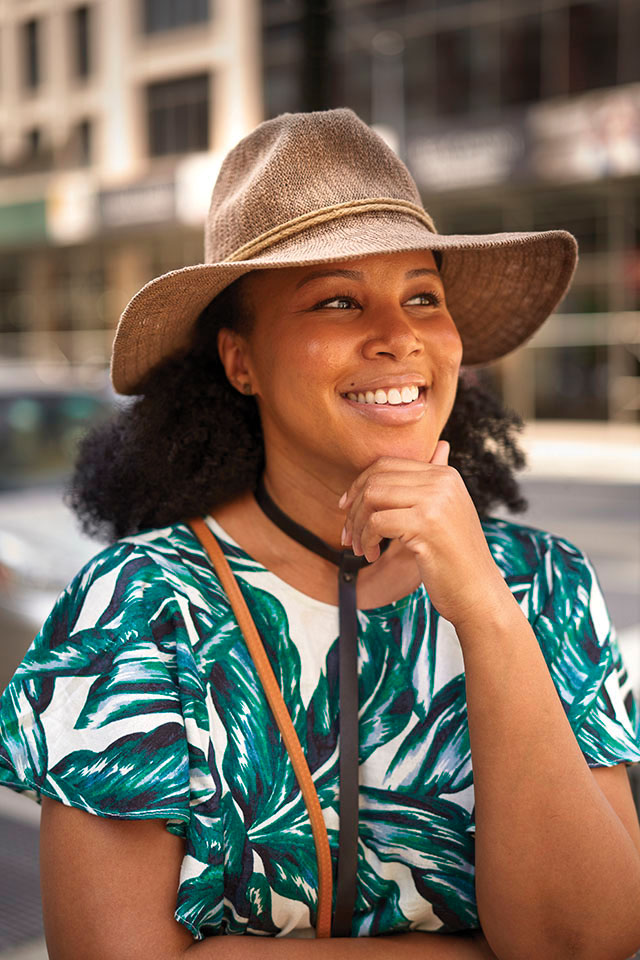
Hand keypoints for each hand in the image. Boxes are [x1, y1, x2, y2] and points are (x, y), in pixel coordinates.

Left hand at [339, 442, 511, 628]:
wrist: (478, 593)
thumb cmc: (456, 559)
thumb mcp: (446, 514)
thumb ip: (434, 484)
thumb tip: (441, 446)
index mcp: (445, 475)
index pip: (387, 464)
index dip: (359, 485)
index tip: (346, 508)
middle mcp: (442, 481)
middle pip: (376, 479)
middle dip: (353, 508)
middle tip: (347, 535)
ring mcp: (436, 500)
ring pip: (372, 497)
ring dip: (356, 526)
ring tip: (359, 548)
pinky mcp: (426, 523)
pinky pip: (377, 522)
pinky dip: (366, 540)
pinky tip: (372, 556)